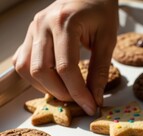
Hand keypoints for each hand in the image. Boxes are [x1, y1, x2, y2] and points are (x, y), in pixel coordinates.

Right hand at [12, 0, 117, 114]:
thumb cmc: (101, 11)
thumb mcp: (108, 39)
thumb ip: (100, 70)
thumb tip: (95, 97)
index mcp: (64, 23)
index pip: (65, 67)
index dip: (78, 92)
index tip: (91, 106)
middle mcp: (42, 25)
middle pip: (42, 70)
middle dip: (62, 93)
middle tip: (80, 101)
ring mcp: (33, 29)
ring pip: (27, 68)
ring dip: (46, 87)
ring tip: (68, 93)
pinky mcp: (30, 34)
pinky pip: (23, 61)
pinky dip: (36, 77)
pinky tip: (53, 82)